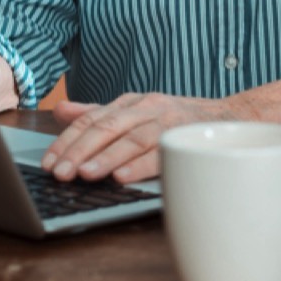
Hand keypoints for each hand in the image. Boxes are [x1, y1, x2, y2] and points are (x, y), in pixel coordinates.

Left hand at [42, 93, 224, 183]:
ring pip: (133, 138)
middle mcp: (148, 107)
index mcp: (131, 102)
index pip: (92, 119)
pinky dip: (141, 165)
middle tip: (59, 173)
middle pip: (108, 127)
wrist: (233, 117)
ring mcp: (169, 122)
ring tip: (85, 175)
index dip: (67, 140)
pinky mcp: (188, 138)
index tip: (47, 162)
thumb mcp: (136, 111)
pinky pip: (162, 152)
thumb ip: (98, 112)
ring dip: (107, 157)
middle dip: (80, 150)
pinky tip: (123, 177)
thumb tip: (60, 110)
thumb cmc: (178, 119)